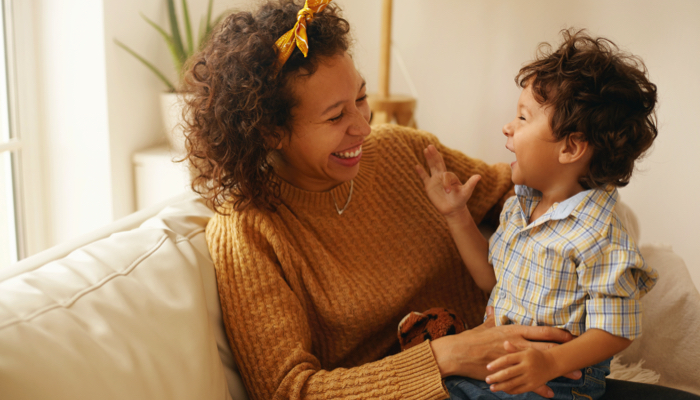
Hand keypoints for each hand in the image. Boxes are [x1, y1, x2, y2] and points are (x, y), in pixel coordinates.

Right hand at [415, 145, 480, 216]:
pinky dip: (420, 172)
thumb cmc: (460, 200)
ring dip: (428, 158)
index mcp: (450, 176)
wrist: (453, 209)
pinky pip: (424, 177)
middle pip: (438, 163)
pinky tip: (416, 166)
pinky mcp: (429, 186)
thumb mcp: (466, 192)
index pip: (446, 175)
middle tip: (430, 146)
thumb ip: (471, 184)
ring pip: (431, 167)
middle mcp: (442, 176)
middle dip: (434, 155)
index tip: (447, 192)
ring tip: (425, 149)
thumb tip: (479, 176)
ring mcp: (435, 180)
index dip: (446, 183)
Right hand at [430, 310, 579, 397]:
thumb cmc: (472, 339)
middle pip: (547, 346)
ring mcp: (514, 358)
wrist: (459, 353)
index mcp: (514, 331)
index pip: (542, 330)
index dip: (559, 332)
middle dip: (566, 351)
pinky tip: (550, 393)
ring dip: (559, 370)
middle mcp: (517, 343)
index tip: (572, 334)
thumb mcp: (484, 326)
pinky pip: (527, 381)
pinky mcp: (509, 372)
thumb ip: (491, 318)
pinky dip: (540, 387)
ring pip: (541, 364)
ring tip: (576, 375)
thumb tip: (492, 309)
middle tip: (582, 355)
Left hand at [485, 343, 558, 394]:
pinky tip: (503, 390)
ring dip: (501, 386)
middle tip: (487, 379)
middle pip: (508, 373)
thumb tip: (505, 343)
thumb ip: (514, 349)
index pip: (507, 359)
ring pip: (513, 383)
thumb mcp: (525, 349)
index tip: (487, 367)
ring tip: (492, 387)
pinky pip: (519, 389)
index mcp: (524, 355)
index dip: (496, 363)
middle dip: (496, 377)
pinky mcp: (533, 385)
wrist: (552, 363)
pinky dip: (510, 390)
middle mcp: (527, 366)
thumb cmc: (534, 355)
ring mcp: (530, 376)